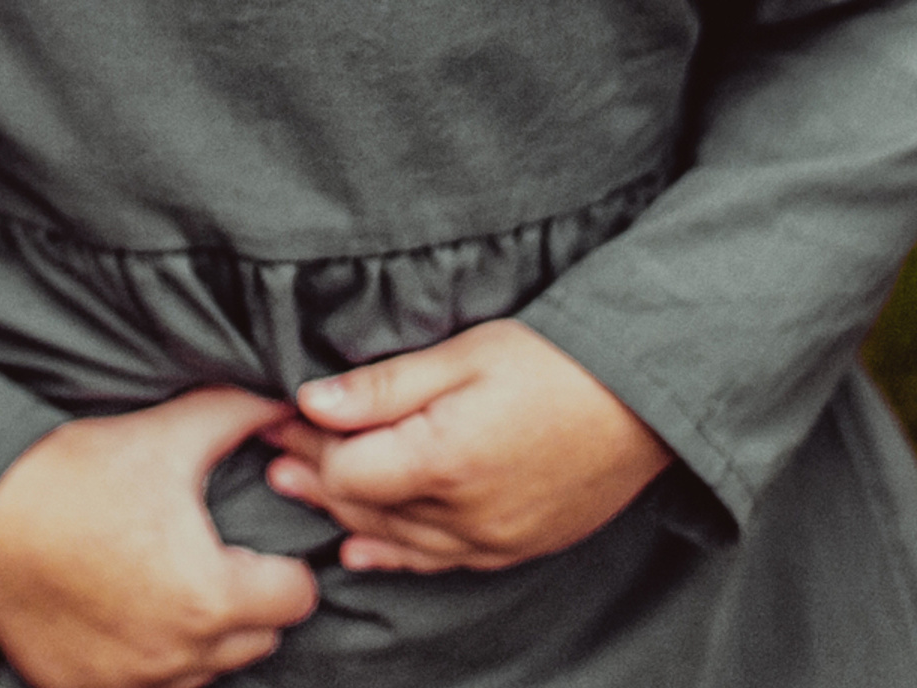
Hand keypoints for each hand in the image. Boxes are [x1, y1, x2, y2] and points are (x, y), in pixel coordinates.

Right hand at [0, 386, 319, 687]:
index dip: (283, 563)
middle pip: (256, 641)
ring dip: (199, 635)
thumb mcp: (167, 433)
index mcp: (209, 595)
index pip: (295, 599)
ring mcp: (128, 684)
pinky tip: (123, 608)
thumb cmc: (76, 471)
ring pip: (203, 672)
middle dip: (246, 600)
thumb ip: (237, 414)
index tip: (251, 541)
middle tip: (208, 553)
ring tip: (164, 578)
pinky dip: (146, 657)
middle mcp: (176, 656)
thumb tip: (282, 403)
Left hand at [262, 320, 670, 575]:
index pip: (346, 469)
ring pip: (395, 541)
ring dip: (343, 515)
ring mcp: (492, 539)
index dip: (303, 443)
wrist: (644, 401)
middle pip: (363, 507)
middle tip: (272, 453)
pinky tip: (362, 549)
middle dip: (313, 477)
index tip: (272, 415)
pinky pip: (439, 563)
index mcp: (444, 460)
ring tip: (297, 490)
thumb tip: (311, 400)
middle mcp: (463, 515)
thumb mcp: (464, 354)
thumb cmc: (553, 362)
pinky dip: (394, 554)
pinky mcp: (516, 547)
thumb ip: (385, 385)